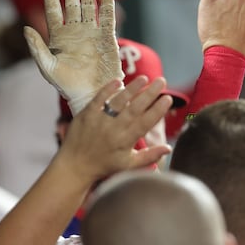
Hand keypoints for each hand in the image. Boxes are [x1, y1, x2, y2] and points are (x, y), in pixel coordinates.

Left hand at [24, 0, 123, 115]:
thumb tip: (25, 28)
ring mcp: (91, 34)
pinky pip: (107, 18)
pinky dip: (106, 5)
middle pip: (72, 3)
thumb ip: (37, 48)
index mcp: (58, 37)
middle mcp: (75, 32)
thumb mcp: (47, 68)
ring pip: (89, 6)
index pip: (53, 9)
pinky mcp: (107, 39)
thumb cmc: (67, 86)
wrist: (90, 96)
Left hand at [56, 75, 172, 182]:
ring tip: (144, 78)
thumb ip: (150, 156)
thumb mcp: (128, 165)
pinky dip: (108, 89)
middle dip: (150, 94)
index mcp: (125, 141)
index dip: (157, 110)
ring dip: (132, 88)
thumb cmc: (104, 166)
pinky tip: (119, 80)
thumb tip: (168, 148)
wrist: (75, 166)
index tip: (167, 98)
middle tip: (161, 81)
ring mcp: (99, 121)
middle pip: (135, 108)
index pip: (145, 123)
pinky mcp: (86, 114)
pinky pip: (99, 98)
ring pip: (119, 101)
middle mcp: (114, 129)